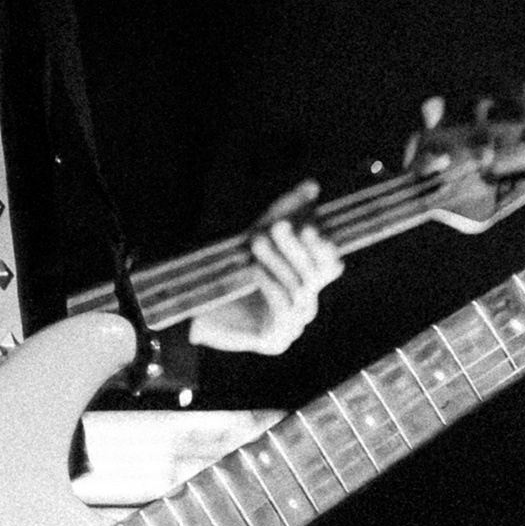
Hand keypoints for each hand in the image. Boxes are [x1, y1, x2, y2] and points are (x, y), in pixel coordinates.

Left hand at [189, 179, 341, 354]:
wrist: (195, 306)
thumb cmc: (231, 269)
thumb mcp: (258, 234)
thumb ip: (286, 211)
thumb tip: (313, 185)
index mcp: (306, 281)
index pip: (330, 264)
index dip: (323, 246)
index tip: (308, 226)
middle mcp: (305, 304)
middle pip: (315, 276)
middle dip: (296, 249)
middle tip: (276, 226)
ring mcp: (293, 325)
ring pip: (300, 293)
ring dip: (278, 263)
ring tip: (256, 241)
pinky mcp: (275, 340)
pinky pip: (283, 312)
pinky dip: (271, 285)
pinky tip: (255, 270)